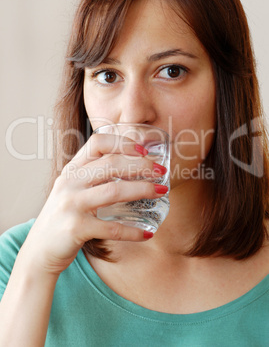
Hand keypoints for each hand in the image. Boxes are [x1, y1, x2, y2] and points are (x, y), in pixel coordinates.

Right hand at [21, 133, 166, 275]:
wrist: (40, 250)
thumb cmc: (64, 217)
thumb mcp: (73, 189)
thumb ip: (93, 176)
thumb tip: (132, 167)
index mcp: (72, 169)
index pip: (97, 143)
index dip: (123, 143)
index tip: (143, 151)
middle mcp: (70, 182)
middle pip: (111, 164)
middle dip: (142, 165)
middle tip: (161, 171)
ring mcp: (71, 205)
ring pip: (114, 191)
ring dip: (142, 190)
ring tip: (162, 192)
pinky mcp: (76, 228)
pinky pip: (111, 228)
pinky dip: (132, 231)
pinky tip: (147, 232)